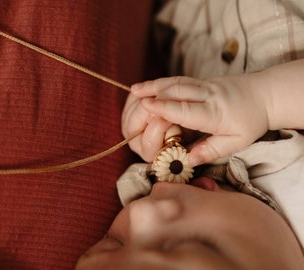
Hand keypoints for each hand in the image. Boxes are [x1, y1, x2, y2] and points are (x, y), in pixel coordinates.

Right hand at [130, 75, 269, 165]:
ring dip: (154, 84)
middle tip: (134, 97)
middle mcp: (208, 96)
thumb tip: (187, 160)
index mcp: (215, 113)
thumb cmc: (251, 121)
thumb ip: (211, 150)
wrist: (267, 94)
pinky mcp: (203, 81)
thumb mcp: (236, 142)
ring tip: (135, 90)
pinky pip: (179, 80)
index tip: (146, 105)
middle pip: (176, 91)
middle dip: (153, 93)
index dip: (164, 108)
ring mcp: (205, 86)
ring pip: (176, 82)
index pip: (186, 110)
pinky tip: (152, 86)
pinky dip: (163, 82)